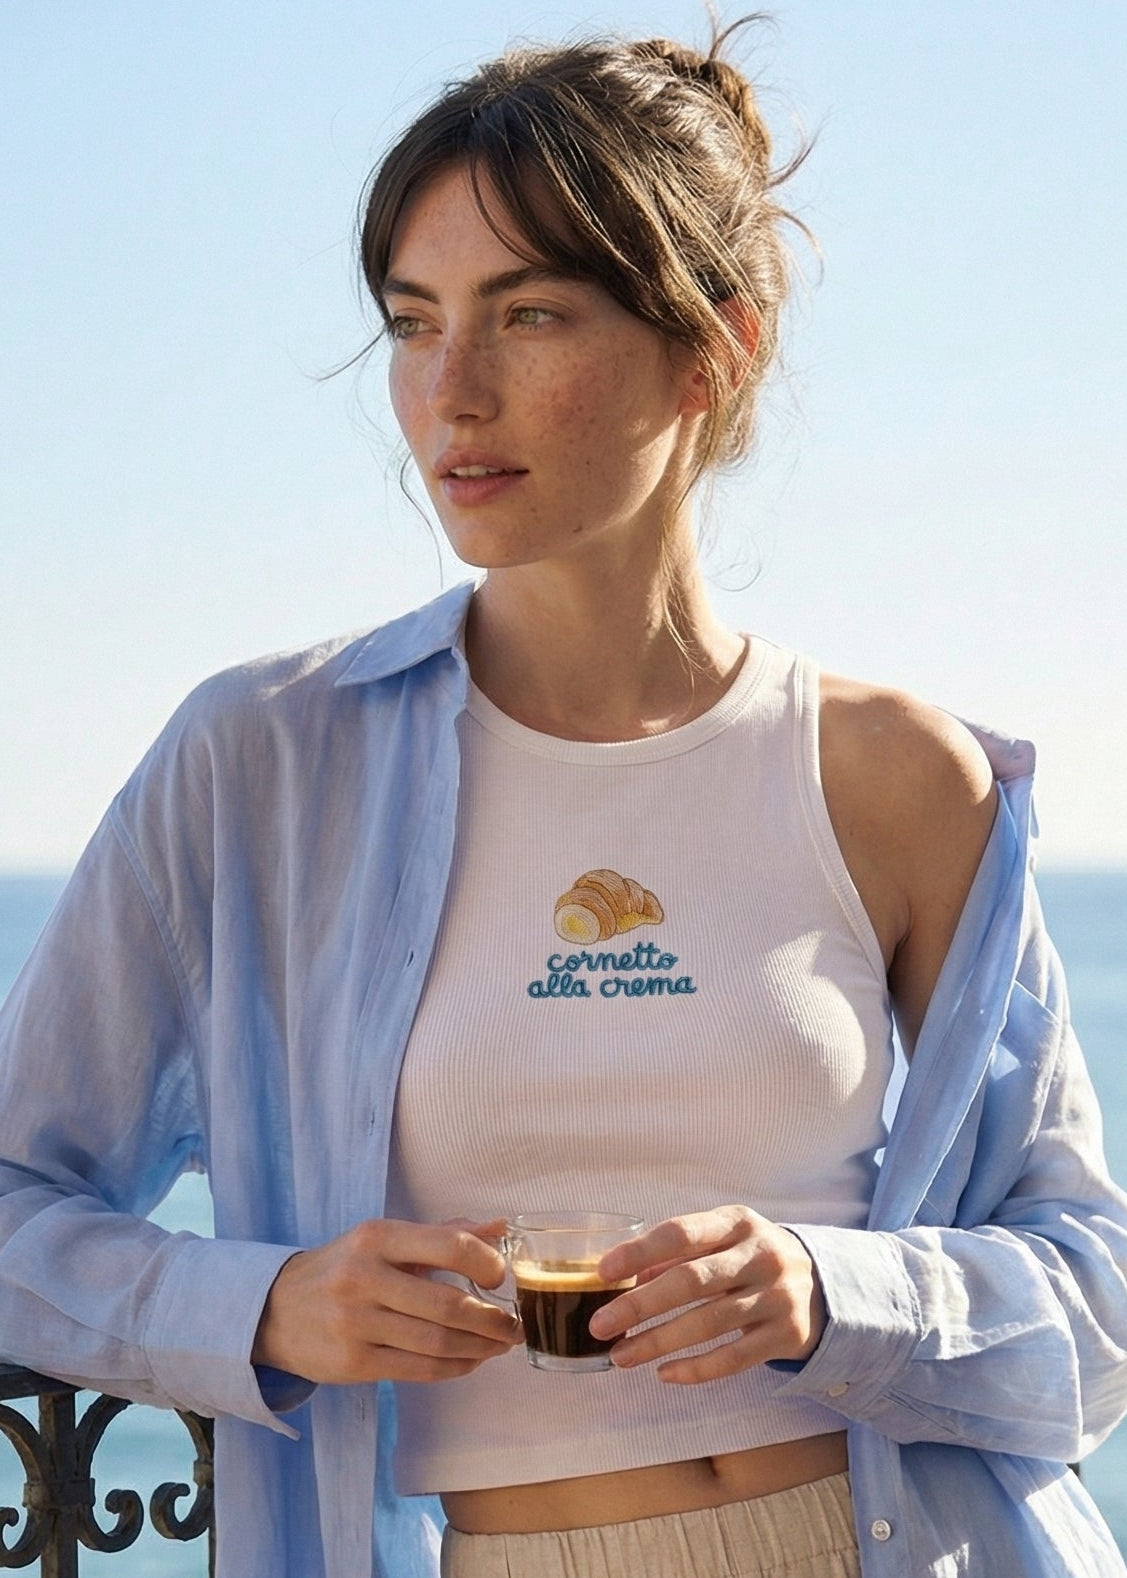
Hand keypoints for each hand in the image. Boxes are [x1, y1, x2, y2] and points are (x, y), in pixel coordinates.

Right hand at [251, 1217, 522, 1383]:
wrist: (276, 1310)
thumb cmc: (345, 1267)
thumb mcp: (385, 1239)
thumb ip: (444, 1233)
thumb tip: (501, 1226)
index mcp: (377, 1238)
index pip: (448, 1246)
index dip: (487, 1263)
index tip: (503, 1277)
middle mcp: (364, 1278)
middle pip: (447, 1305)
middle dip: (492, 1319)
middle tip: (515, 1325)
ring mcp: (356, 1324)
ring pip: (436, 1342)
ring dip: (480, 1348)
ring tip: (500, 1345)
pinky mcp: (352, 1363)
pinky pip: (418, 1369)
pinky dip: (454, 1367)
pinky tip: (470, 1361)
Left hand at [588, 1206, 825, 1383]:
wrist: (825, 1286)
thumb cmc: (752, 1259)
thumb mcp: (724, 1241)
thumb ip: (678, 1255)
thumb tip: (622, 1278)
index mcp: (737, 1222)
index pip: (681, 1232)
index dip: (639, 1252)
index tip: (603, 1271)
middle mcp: (760, 1255)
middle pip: (691, 1281)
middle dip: (639, 1305)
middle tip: (601, 1325)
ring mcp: (776, 1296)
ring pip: (708, 1323)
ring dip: (658, 1342)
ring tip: (621, 1357)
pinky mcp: (786, 1335)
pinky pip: (734, 1358)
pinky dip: (696, 1369)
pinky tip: (664, 1374)